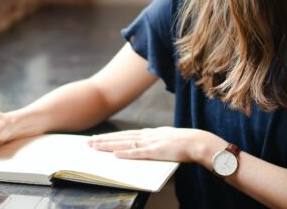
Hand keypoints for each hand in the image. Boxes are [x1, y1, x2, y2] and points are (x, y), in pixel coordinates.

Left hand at [88, 127, 219, 162]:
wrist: (197, 142)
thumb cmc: (184, 143)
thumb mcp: (166, 140)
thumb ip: (155, 143)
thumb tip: (146, 148)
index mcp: (150, 133)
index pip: (126, 134)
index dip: (111, 136)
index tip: (98, 138)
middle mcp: (147, 135)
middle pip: (121, 137)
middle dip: (104, 140)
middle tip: (89, 142)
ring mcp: (150, 142)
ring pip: (124, 143)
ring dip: (109, 145)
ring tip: (95, 147)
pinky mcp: (155, 151)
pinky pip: (137, 153)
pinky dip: (125, 153)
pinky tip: (115, 154)